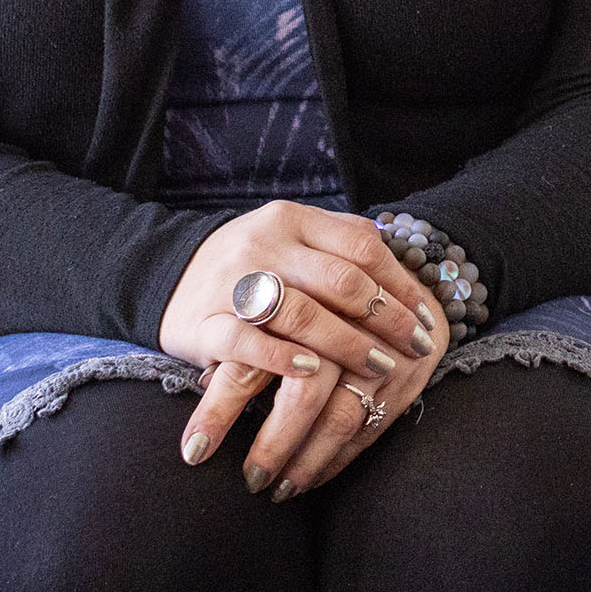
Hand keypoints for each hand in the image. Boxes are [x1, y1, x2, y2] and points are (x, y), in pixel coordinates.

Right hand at [159, 202, 443, 489]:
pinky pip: (246, 341)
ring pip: (302, 312)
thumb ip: (339, 247)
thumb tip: (408, 276)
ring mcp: (233, 282)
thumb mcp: (290, 240)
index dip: (402, 285)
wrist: (162, 274)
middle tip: (415, 350)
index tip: (428, 319)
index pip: (362, 247)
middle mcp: (264, 245)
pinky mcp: (204, 322)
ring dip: (347, 344)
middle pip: (341, 281)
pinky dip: (282, 358)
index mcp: (292, 219)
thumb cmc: (248, 265)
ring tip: (379, 369)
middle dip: (386, 320)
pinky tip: (312, 372)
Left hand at [182, 283, 451, 499]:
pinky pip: (372, 421)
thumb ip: (234, 353)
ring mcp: (386, 338)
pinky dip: (341, 454)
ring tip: (283, 489)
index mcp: (293, 282)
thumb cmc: (298, 292)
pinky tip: (315, 476)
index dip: (220, 405)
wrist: (379, 272)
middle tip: (252, 479)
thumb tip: (196, 429)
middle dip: (278, 441)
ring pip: (343, 411)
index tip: (194, 450)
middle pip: (306, 387)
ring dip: (311, 457)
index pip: (250, 354)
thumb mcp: (260, 309)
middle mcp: (344, 307)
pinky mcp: (412, 363)